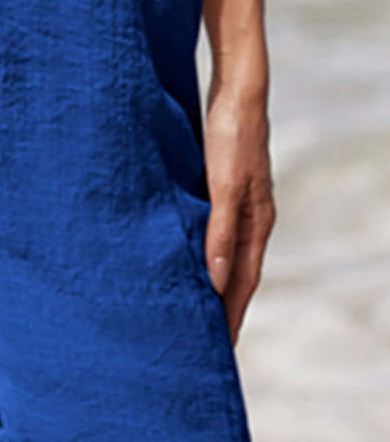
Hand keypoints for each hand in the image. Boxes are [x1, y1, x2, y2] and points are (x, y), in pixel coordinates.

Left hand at [202, 90, 276, 345]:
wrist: (236, 90)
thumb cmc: (230, 135)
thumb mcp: (225, 185)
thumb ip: (220, 232)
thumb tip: (214, 282)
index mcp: (256, 222)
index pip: (242, 282)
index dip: (230, 315)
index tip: (219, 351)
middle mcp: (250, 217)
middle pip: (235, 274)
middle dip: (223, 309)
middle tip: (203, 345)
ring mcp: (237, 202)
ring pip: (223, 254)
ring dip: (211, 283)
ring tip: (193, 310)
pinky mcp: (221, 187)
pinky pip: (213, 232)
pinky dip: (202, 253)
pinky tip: (184, 258)